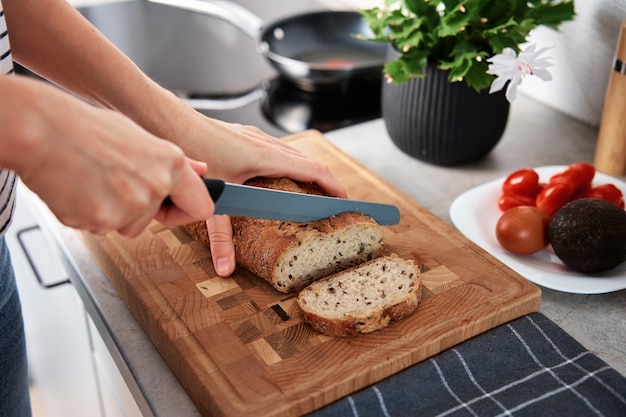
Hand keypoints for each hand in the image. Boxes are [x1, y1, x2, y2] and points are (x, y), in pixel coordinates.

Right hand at [5, 77, 214, 236]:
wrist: (40, 130)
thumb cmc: (85, 129)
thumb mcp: (138, 136)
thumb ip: (173, 161)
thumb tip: (201, 171)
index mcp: (170, 164)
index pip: (202, 206)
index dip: (186, 210)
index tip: (174, 209)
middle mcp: (155, 187)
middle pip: (152, 219)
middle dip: (136, 209)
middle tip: (112, 182)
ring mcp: (128, 207)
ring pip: (125, 225)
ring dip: (111, 212)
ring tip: (93, 181)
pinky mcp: (101, 221)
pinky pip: (99, 228)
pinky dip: (88, 215)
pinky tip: (79, 189)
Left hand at [161, 107, 347, 275]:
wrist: (166, 121)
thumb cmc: (191, 152)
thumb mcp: (209, 200)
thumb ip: (220, 236)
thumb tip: (226, 267)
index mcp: (267, 157)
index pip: (315, 171)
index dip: (334, 187)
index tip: (346, 202)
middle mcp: (265, 144)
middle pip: (308, 162)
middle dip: (324, 183)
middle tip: (330, 204)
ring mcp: (254, 137)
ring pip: (292, 155)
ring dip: (306, 173)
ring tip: (308, 193)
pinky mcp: (243, 136)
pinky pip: (277, 151)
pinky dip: (287, 166)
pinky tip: (274, 179)